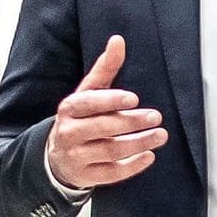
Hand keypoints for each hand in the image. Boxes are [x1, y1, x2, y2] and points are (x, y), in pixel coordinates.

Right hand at [45, 36, 166, 189]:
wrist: (57, 156)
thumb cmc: (79, 119)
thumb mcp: (88, 92)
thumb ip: (104, 68)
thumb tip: (118, 40)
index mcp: (69, 109)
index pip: (89, 103)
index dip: (111, 100)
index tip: (134, 99)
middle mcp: (69, 133)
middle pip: (103, 128)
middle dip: (131, 123)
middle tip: (155, 117)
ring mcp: (76, 157)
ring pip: (110, 151)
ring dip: (138, 144)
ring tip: (159, 135)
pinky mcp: (86, 176)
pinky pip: (111, 172)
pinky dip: (132, 166)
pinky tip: (149, 156)